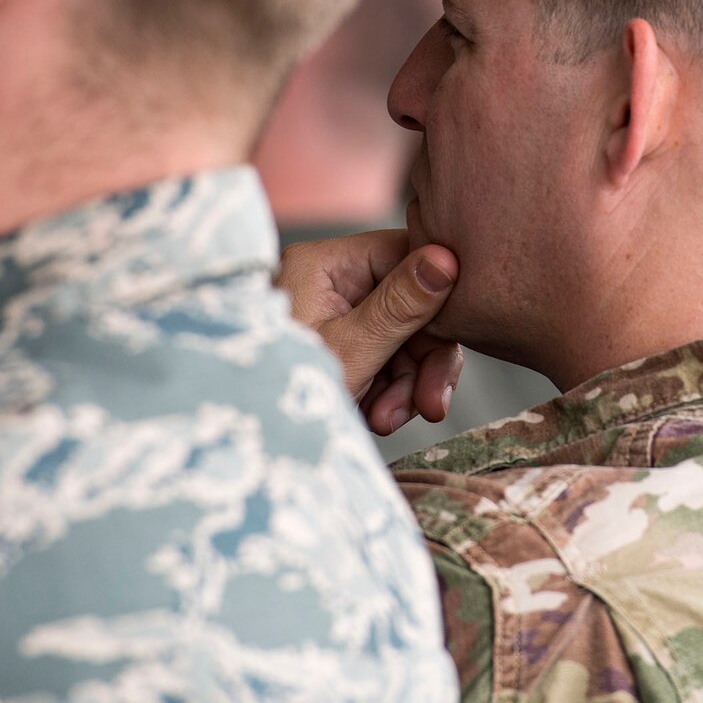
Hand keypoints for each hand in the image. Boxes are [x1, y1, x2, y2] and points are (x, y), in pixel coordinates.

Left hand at [278, 229, 466, 435]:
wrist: (248, 448)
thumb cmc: (281, 396)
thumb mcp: (350, 351)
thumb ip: (401, 306)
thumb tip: (445, 258)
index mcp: (324, 264)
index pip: (404, 255)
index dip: (437, 295)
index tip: (454, 335)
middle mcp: (330, 283)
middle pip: (411, 303)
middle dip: (422, 359)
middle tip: (429, 404)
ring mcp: (336, 318)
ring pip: (405, 339)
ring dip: (408, 385)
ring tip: (386, 419)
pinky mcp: (341, 350)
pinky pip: (388, 362)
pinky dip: (391, 393)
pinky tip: (377, 418)